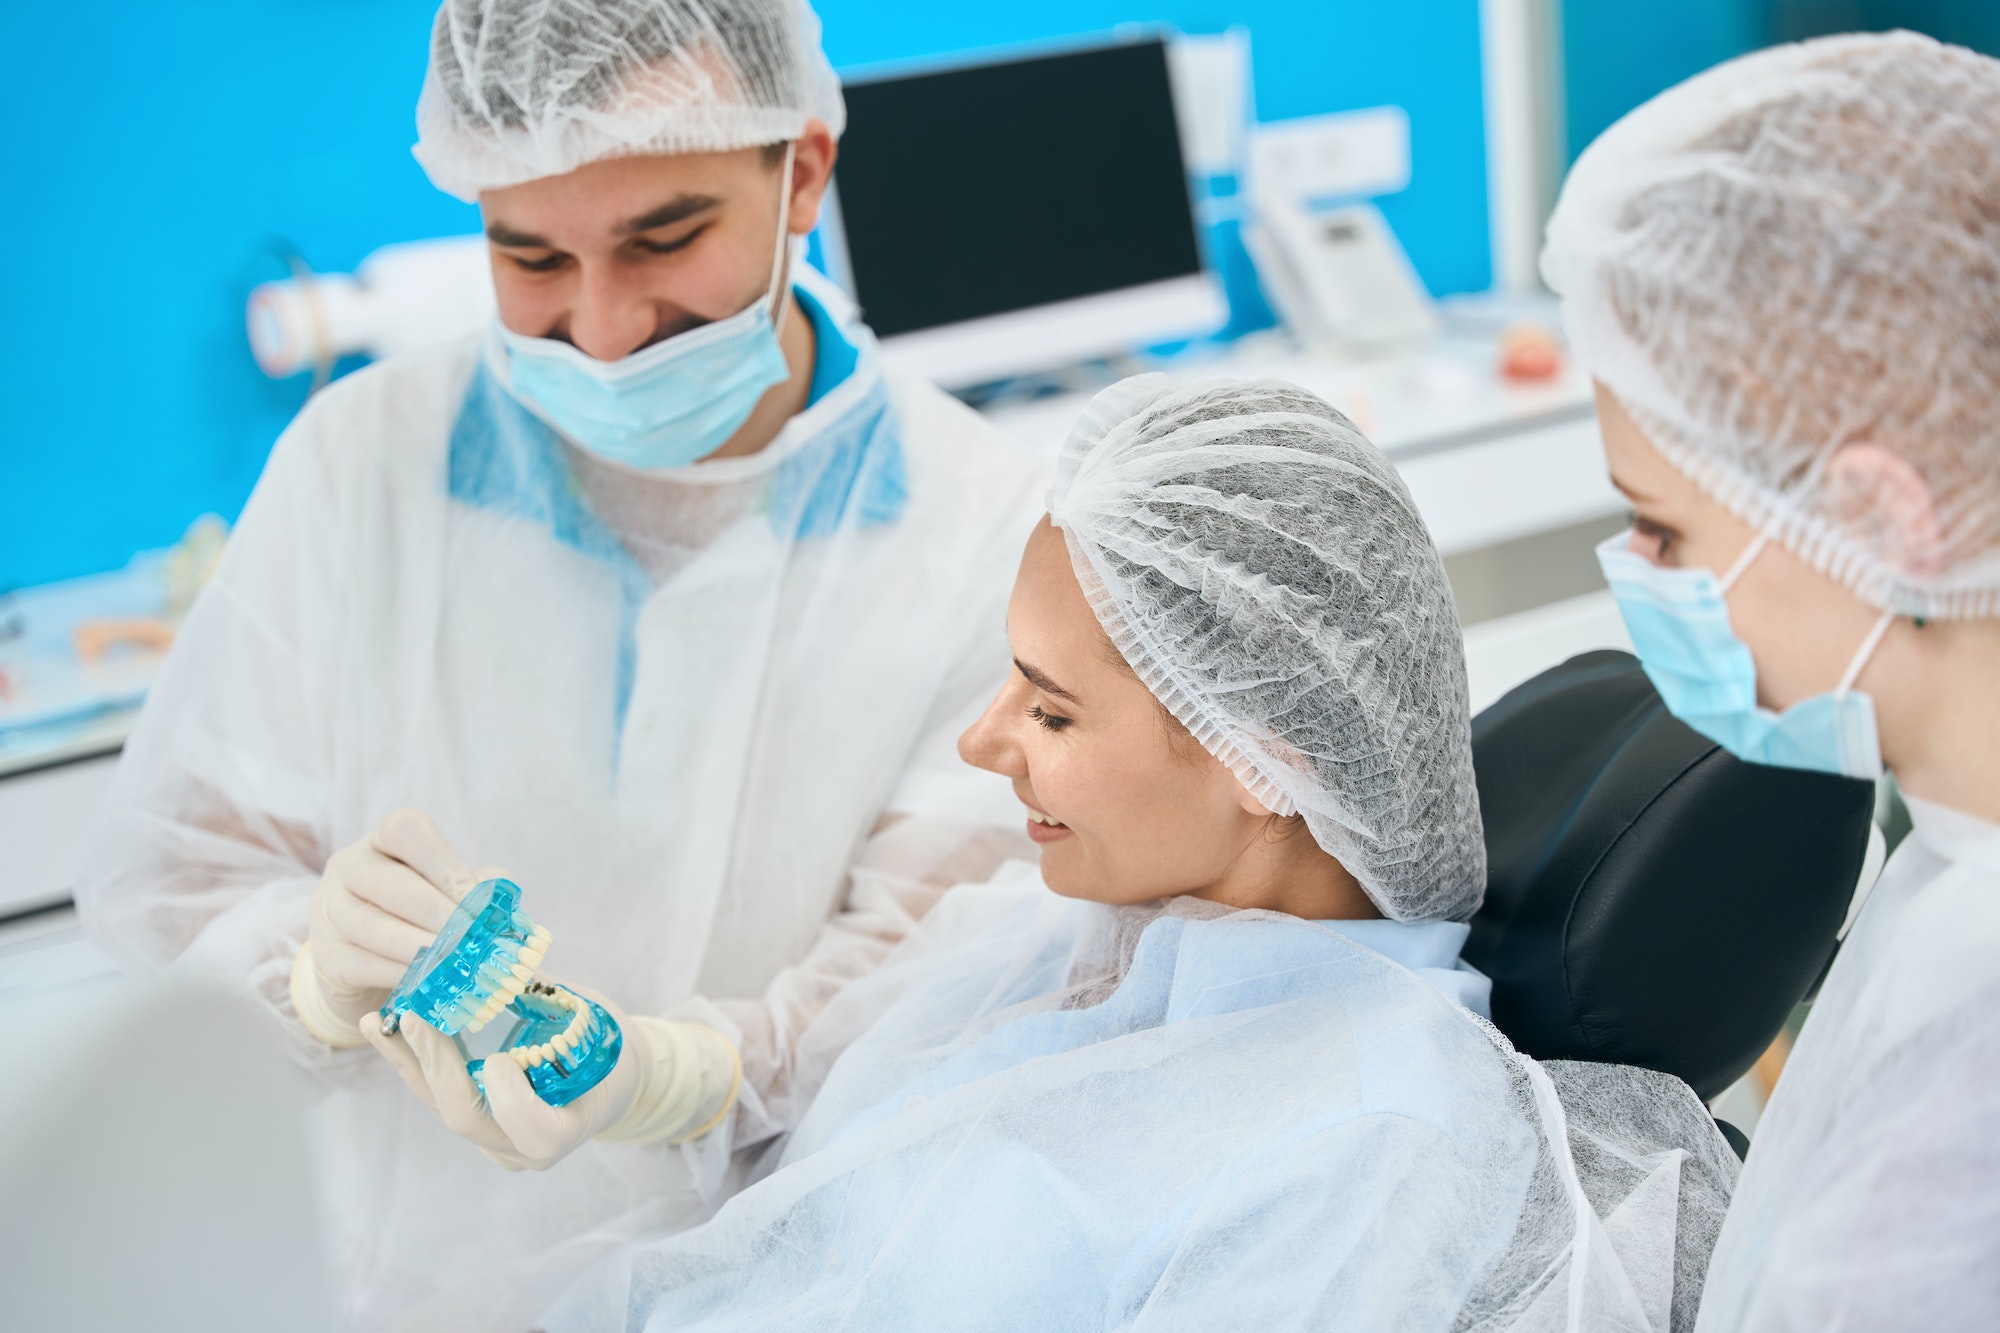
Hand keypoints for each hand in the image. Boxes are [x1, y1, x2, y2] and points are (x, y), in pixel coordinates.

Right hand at [294, 808, 494, 1043]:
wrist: (364, 959)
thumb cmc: (417, 914)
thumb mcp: (445, 890)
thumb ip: (475, 885)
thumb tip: (503, 896)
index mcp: (382, 841)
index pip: (405, 830)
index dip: (443, 862)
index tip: (474, 896)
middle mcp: (348, 867)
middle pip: (391, 883)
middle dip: (438, 912)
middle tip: (473, 937)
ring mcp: (330, 912)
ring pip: (374, 927)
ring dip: (422, 947)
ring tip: (457, 962)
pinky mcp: (326, 957)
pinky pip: (364, 964)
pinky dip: (402, 975)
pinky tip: (431, 982)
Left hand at [362, 1002, 639, 1170]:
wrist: (613, 1081)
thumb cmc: (610, 1047)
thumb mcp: (595, 1023)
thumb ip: (546, 998)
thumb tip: (496, 950)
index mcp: (568, 1129)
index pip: (534, 1132)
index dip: (512, 1101)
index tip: (501, 1059)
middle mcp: (523, 1148)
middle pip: (467, 1118)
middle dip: (437, 1065)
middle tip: (413, 1016)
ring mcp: (494, 1142)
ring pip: (439, 1107)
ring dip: (408, 1059)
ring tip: (377, 1020)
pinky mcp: (474, 1127)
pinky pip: (436, 1097)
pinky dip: (411, 1060)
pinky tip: (382, 1027)